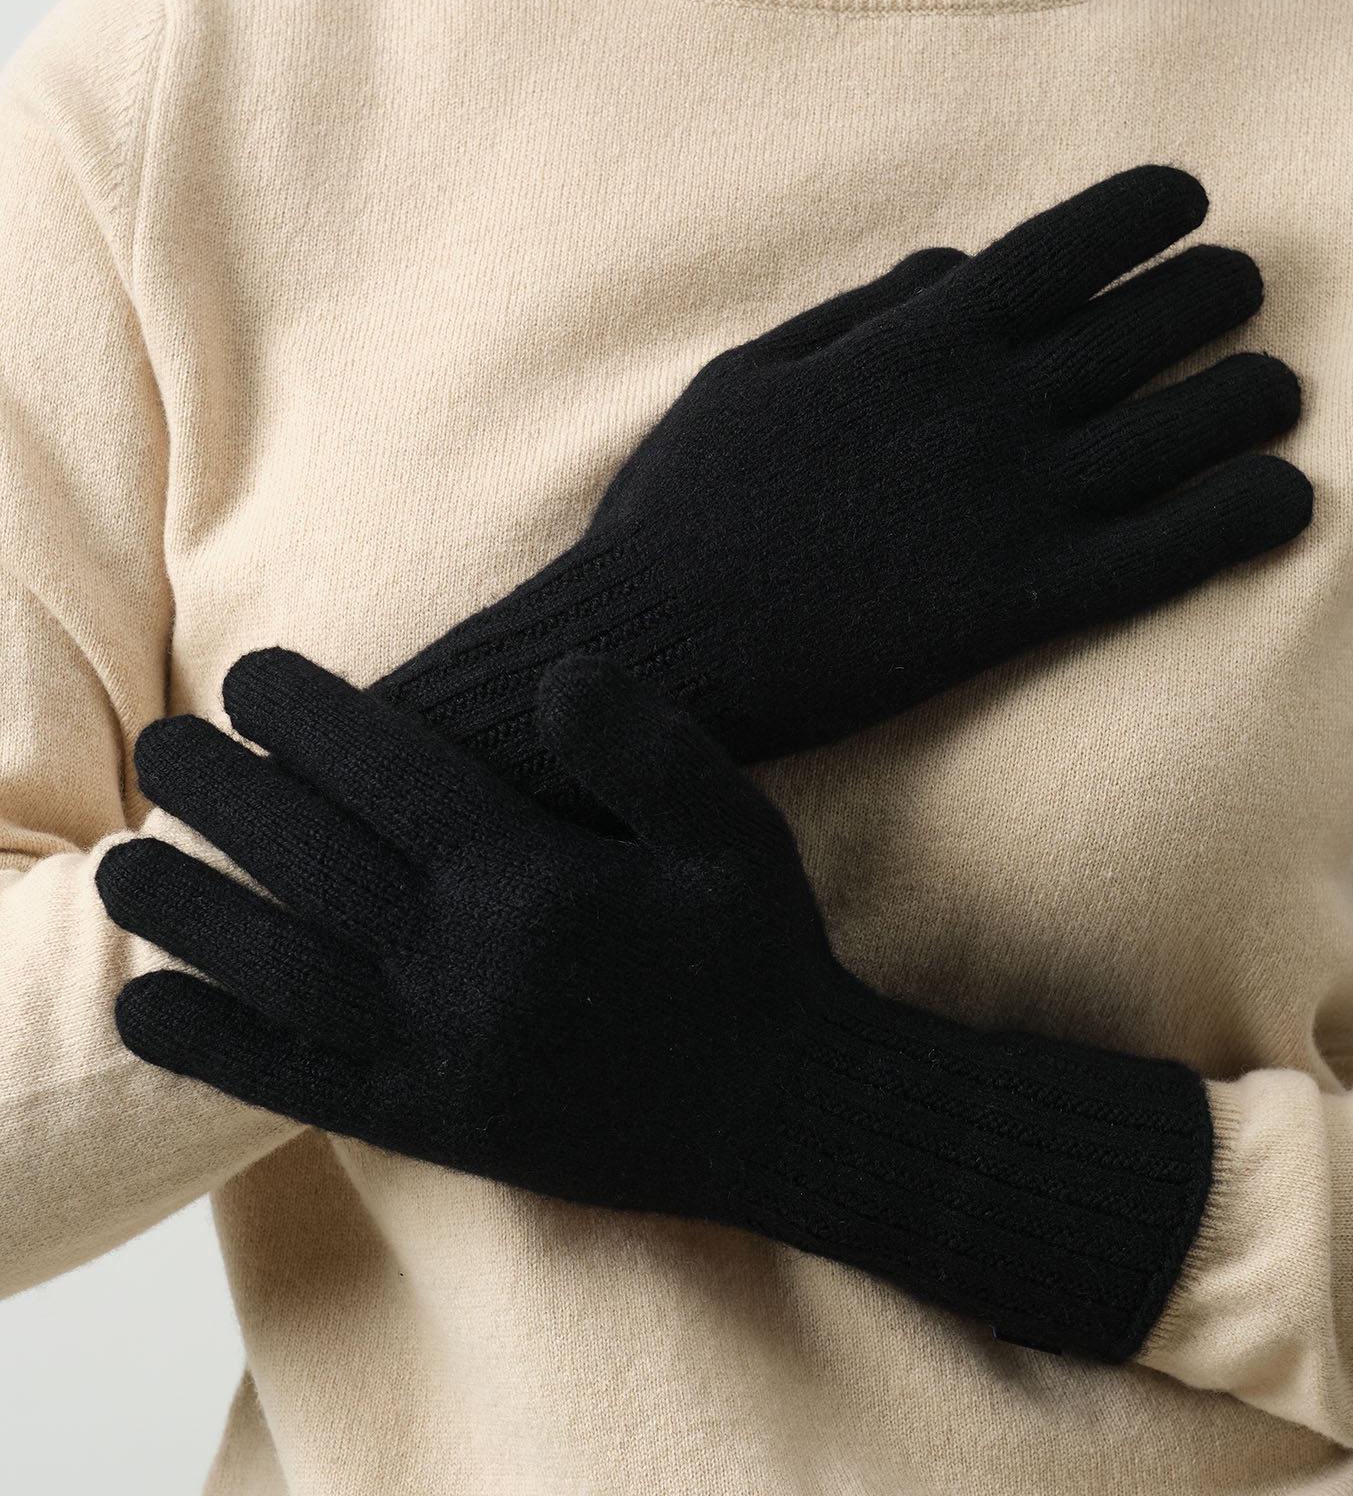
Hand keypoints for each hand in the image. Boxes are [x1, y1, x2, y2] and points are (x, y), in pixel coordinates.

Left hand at [99, 649, 1212, 1364]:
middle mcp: (464, 965)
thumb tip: (553, 674)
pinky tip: (146, 1010)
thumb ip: (646, 741)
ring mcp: (436, 1051)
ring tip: (122, 865)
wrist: (787, 1115)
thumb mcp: (733, 825)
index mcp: (533, 881)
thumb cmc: (759, 954)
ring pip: (276, 971)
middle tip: (162, 747)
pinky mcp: (427, 1120)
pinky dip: (211, 1045)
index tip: (249, 675)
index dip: (308, 718)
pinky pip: (293, 1082)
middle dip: (224, 796)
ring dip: (188, 913)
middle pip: (308, 862)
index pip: (387, 776)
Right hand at [376, 165, 1310, 779]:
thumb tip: (957, 267)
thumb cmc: (687, 507)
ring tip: (1280, 386)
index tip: (1183, 202)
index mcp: (916, 341)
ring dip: (1252, 395)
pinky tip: (1289, 499)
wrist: (662, 646)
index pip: (1066, 245)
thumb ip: (863, 311)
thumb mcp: (749, 372)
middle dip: (1212, 291)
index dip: (1143, 210)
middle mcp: (984, 408)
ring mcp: (1013, 506)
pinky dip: (1244, 518)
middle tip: (1240, 286)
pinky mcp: (1026, 603)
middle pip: (1145, 325)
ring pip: (1181, 430)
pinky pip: (1171, 552)